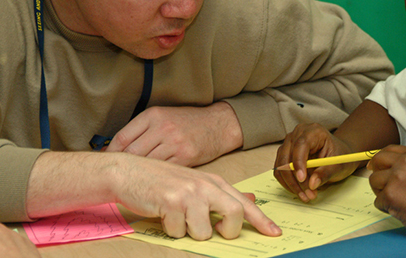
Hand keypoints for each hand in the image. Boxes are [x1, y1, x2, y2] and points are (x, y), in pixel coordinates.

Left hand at [105, 102, 242, 166]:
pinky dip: (155, 176)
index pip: (122, 137)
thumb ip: (142, 129)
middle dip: (122, 165)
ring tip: (131, 179)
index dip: (109, 152)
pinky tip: (150, 180)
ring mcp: (175, 143)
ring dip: (138, 173)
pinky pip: (163, 170)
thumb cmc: (188, 122)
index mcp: (153, 115)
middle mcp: (163, 128)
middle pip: (132, 152)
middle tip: (114, 174)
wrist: (218, 125)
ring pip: (146, 163)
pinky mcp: (185, 157)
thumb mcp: (163, 116)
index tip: (105, 161)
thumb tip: (114, 148)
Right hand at [110, 153, 281, 239]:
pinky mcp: (171, 202)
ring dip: (190, 231)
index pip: (244, 203)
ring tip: (178, 217)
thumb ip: (221, 194)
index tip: (275, 233)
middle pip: (234, 214)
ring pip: (204, 231)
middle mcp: (205, 185)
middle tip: (216, 230)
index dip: (262, 220)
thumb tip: (250, 200)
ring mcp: (189, 193)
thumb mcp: (196, 183)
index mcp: (214, 181)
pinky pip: (178, 231)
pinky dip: (170, 229)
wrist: (130, 171)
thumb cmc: (162, 181)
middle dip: (228, 230)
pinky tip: (163, 214)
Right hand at [274, 123, 356, 201]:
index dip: (299, 162)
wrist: (338, 154)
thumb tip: (312, 184)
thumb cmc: (339, 156)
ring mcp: (289, 144)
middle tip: (308, 195)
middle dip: (295, 179)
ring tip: (307, 196)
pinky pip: (280, 171)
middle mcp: (297, 134)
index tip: (302, 179)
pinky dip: (288, 183)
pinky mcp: (284, 154)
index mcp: (313, 131)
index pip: (300, 145)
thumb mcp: (338, 165)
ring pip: (281, 166)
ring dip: (291, 184)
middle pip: (287, 157)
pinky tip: (300, 191)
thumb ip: (326, 173)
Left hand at [367, 132, 405, 238]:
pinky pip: (378, 200)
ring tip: (395, 199)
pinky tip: (399, 209)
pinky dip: (385, 207)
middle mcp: (404, 163)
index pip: (388, 150)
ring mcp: (396, 178)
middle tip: (382, 184)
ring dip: (381, 191)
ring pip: (374, 180)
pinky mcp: (390, 195)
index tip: (378, 167)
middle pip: (377, 161)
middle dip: (377, 172)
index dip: (381, 159)